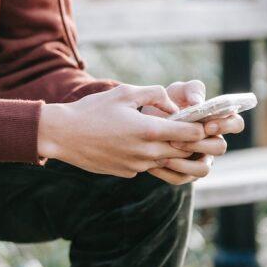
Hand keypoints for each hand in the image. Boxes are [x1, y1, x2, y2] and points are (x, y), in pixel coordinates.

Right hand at [38, 84, 205, 177]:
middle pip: (185, 151)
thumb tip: (172, 104)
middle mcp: (147, 153)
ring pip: (168, 161)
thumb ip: (154, 94)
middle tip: (197, 131)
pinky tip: (139, 144)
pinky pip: (149, 166)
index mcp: (149, 130)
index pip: (191, 134)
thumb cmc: (92, 110)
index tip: (204, 120)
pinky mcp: (127, 173)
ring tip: (171, 138)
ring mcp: (137, 166)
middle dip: (194, 142)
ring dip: (173, 151)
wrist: (63, 135)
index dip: (202, 126)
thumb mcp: (124, 92)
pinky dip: (152, 157)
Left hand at [138, 79, 244, 184]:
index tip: (207, 125)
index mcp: (216, 121)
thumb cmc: (168, 105)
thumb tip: (197, 102)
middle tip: (178, 140)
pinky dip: (168, 172)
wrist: (143, 124)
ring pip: (203, 169)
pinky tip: (154, 163)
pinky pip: (182, 178)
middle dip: (200, 144)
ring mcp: (200, 159)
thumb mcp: (177, 92)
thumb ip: (191, 90)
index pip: (236, 123)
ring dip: (185, 162)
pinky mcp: (185, 173)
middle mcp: (212, 142)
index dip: (226, 125)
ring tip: (165, 152)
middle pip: (220, 148)